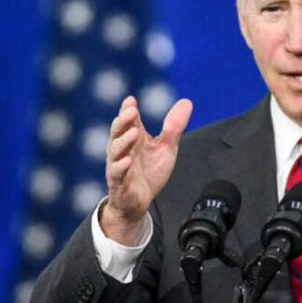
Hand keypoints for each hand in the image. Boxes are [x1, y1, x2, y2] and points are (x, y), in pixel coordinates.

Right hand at [102, 96, 192, 244]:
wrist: (139, 201)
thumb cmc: (149, 172)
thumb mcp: (165, 147)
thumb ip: (173, 126)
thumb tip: (186, 102)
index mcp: (132, 137)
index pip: (128, 120)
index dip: (128, 109)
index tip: (131, 101)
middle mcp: (122, 148)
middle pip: (118, 131)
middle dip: (123, 120)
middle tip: (131, 111)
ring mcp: (118, 164)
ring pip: (115, 150)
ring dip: (123, 141)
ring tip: (134, 133)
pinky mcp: (118, 182)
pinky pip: (116, 173)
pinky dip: (120, 166)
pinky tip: (127, 161)